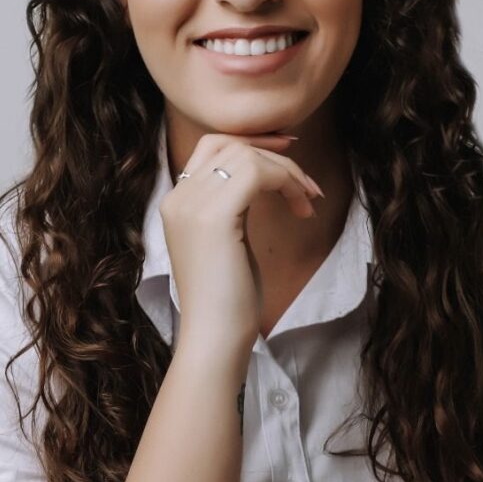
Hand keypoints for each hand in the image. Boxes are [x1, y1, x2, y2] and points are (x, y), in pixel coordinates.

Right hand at [160, 132, 322, 356]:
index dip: (253, 144)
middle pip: (229, 145)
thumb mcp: (227, 239)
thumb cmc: (227, 299)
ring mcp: (190, 205)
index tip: (288, 153)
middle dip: (274, 156)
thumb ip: (233, 205)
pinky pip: (257, 174)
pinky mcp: (213, 217)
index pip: (212, 147)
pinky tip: (301, 207)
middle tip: (307, 183)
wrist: (215, 337)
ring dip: (286, 173)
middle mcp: (177, 198)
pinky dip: (286, 182)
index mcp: (175, 202)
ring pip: (246, 157)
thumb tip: (265, 176)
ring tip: (307, 202)